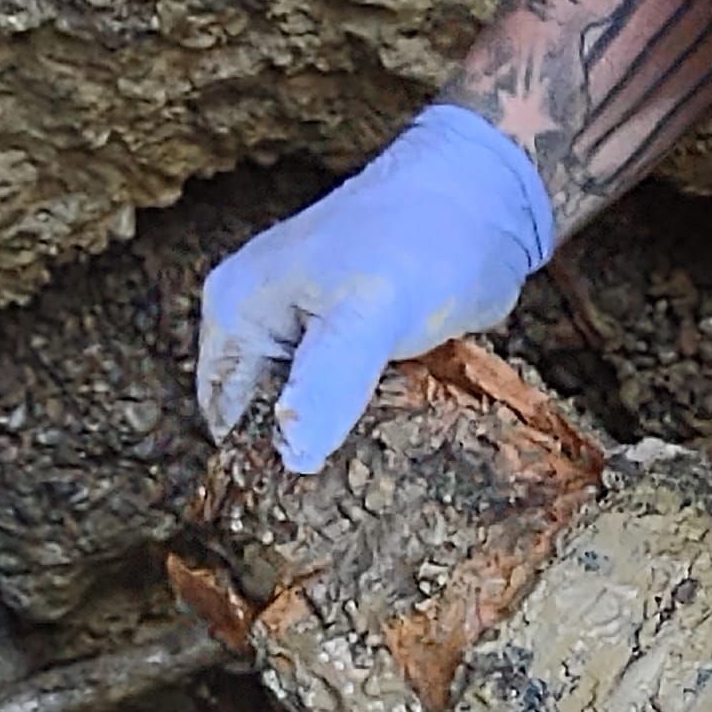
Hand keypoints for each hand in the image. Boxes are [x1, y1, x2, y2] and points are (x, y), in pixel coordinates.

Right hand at [196, 103, 553, 473]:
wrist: (486, 200)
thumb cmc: (421, 241)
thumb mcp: (369, 313)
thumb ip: (327, 382)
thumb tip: (290, 455)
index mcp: (237, 312)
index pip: (226, 419)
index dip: (260, 468)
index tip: (308, 511)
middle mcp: (260, 328)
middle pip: (262, 426)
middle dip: (298, 464)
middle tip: (347, 508)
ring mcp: (306, 340)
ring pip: (308, 422)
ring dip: (336, 453)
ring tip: (373, 488)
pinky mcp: (352, 351)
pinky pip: (345, 409)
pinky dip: (364, 433)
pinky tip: (391, 455)